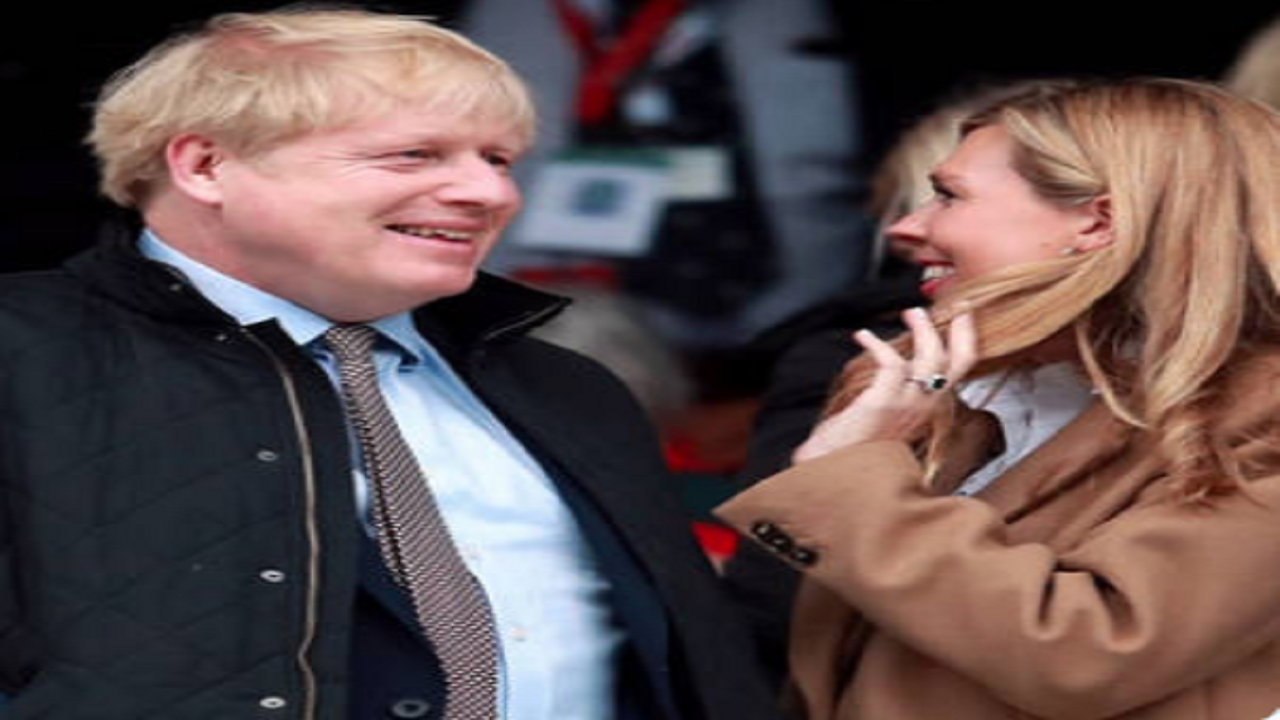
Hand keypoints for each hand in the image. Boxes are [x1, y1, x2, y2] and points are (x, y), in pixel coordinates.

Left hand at [793, 305, 977, 462]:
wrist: (834, 475)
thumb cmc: (853, 451)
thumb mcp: (887, 420)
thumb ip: (897, 395)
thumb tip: (898, 366)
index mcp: (926, 412)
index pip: (959, 373)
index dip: (965, 342)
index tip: (962, 318)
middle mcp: (923, 410)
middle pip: (956, 364)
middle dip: (959, 330)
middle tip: (953, 306)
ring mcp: (905, 408)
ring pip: (931, 359)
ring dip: (923, 330)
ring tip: (911, 313)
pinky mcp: (883, 404)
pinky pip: (892, 363)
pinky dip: (878, 344)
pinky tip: (863, 336)